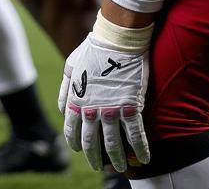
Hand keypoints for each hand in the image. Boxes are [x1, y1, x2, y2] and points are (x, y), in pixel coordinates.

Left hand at [59, 30, 150, 172]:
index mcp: (76, 100)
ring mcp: (111, 110)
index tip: (79, 151)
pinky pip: (136, 136)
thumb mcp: (71, 67)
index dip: (76, 143)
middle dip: (94, 157)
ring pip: (113, 144)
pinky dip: (141, 150)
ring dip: (117, 159)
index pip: (72, 130)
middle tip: (99, 166)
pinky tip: (145, 158)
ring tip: (120, 168)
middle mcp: (91, 109)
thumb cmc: (93, 51)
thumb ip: (65, 89)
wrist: (116, 40)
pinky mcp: (131, 108)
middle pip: (91, 142)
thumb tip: (63, 109)